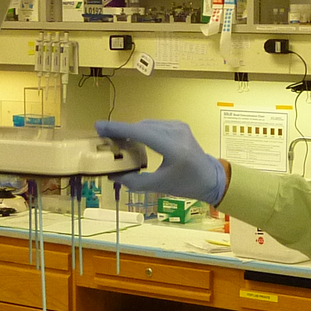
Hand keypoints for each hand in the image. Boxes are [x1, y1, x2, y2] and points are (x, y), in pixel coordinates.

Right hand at [95, 118, 227, 203]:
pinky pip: (154, 125)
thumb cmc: (186, 184)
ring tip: (116, 140)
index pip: (140, 133)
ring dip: (131, 131)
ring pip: (147, 124)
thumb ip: (134, 181)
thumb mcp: (159, 185)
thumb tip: (112, 176)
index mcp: (172, 148)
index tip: (99, 126)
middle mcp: (176, 132)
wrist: (211, 178)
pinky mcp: (179, 125)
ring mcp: (178, 126)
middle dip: (121, 130)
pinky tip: (134, 139)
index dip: (118, 129)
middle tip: (103, 137)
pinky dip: (142, 130)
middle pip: (141, 126)